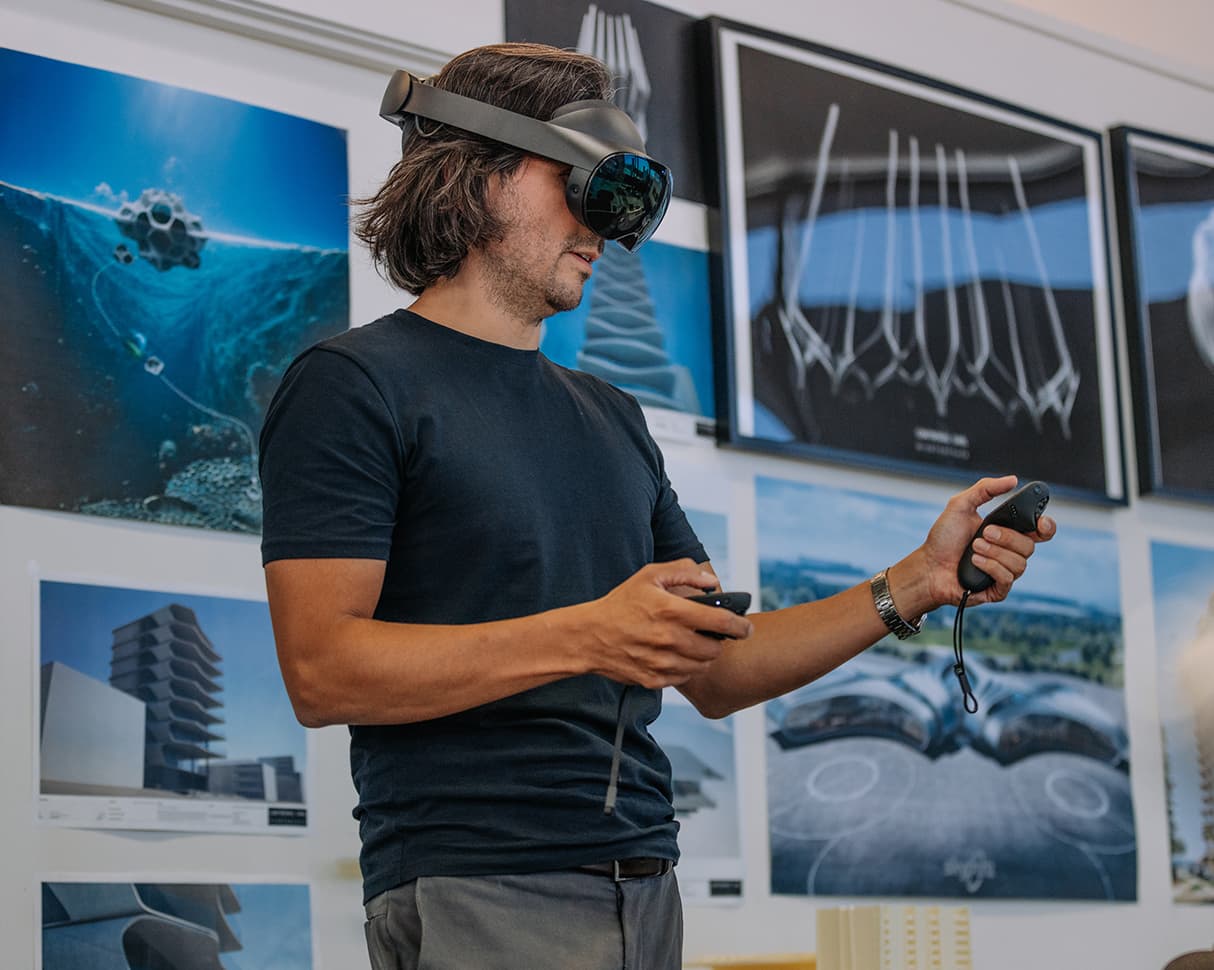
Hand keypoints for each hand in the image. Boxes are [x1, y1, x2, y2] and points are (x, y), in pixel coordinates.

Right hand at [582, 560, 753, 688]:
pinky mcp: (654, 679)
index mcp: (672, 611)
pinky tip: (675, 655)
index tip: (746, 627)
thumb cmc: (620, 604)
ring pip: (702, 665)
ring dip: (703, 655)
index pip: (721, 621)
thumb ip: (684, 571)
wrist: (590, 636)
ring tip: (691, 643)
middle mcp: (669, 639)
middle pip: (715, 648)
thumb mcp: (649, 576)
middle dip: (718, 641)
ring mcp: (662, 662)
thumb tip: (711, 582)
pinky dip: (686, 668)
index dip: (740, 625)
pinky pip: (685, 677)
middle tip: (710, 634)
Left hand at [916, 476, 1056, 608]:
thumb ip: (985, 489)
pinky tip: (975, 562)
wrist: (927, 565)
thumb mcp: (960, 505)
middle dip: (1006, 537)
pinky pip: (1007, 578)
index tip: (1040, 522)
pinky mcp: (997, 589)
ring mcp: (1005, 572)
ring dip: (994, 552)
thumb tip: (1013, 480)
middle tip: (984, 533)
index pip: (1040, 531)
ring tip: (974, 548)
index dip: (1047, 527)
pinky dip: (991, 567)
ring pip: (1020, 563)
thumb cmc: (943, 537)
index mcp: (1008, 532)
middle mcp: (1010, 553)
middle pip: (1030, 546)